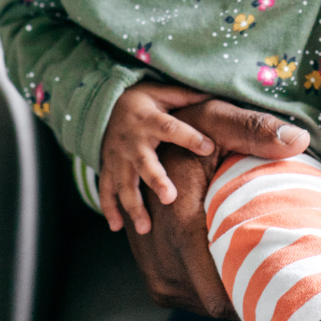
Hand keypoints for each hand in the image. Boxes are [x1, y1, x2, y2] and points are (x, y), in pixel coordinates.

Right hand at [98, 83, 215, 234]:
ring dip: (133, 206)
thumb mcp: (162, 93)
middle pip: (144, 163)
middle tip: (169, 198)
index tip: (209, 147)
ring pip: (124, 184)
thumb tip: (216, 96)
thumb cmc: (142, 101)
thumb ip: (186, 97)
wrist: (104, 105)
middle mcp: (132, 141)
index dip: (190, 137)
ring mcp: (117, 157)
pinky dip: (109, 209)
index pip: (172, 128)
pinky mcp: (108, 168)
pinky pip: (105, 190)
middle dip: (156, 181)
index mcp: (149, 120)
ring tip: (145, 227)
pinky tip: (117, 226)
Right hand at [122, 98, 311, 317]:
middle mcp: (160, 258)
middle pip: (215, 303)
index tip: (285, 285)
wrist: (142, 146)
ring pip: (204, 304)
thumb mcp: (219, 122)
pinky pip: (191, 298)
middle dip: (249, 294)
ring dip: (231, 292)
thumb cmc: (188, 132)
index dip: (254, 295)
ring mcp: (154, 271)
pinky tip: (237, 270)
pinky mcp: (154, 278)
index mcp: (180, 226)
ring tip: (263, 272)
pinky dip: (215, 288)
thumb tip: (299, 139)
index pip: (218, 294)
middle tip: (284, 279)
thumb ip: (256, 132)